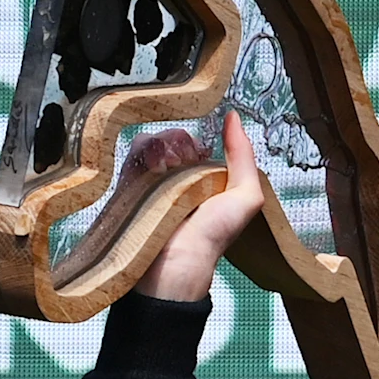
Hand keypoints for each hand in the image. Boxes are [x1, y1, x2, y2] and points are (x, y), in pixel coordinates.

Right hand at [135, 109, 266, 302]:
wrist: (177, 260)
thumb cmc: (214, 232)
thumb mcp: (246, 196)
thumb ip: (244, 157)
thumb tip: (233, 117)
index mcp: (206, 179)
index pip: (200, 141)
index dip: (202, 139)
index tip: (202, 150)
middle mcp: (179, 177)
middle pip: (176, 136)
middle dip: (182, 142)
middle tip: (184, 162)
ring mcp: (154, 178)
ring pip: (156, 139)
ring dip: (163, 146)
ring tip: (168, 168)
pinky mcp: (133, 181)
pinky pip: (136, 151)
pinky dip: (145, 151)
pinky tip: (154, 166)